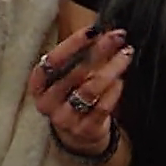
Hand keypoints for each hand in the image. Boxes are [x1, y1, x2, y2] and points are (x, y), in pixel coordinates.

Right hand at [30, 25, 132, 157]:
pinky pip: (102, 107)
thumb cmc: (73, 95)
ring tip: (126, 54)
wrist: (78, 134)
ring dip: (111, 69)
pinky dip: (114, 91)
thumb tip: (104, 31)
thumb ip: (82, 56)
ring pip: (90, 90)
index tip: (93, 30)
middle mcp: (48, 103)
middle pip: (74, 73)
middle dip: (98, 51)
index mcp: (39, 85)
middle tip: (118, 37)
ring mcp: (65, 119)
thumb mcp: (70, 76)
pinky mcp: (85, 130)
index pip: (52, 61)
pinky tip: (121, 80)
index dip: (71, 44)